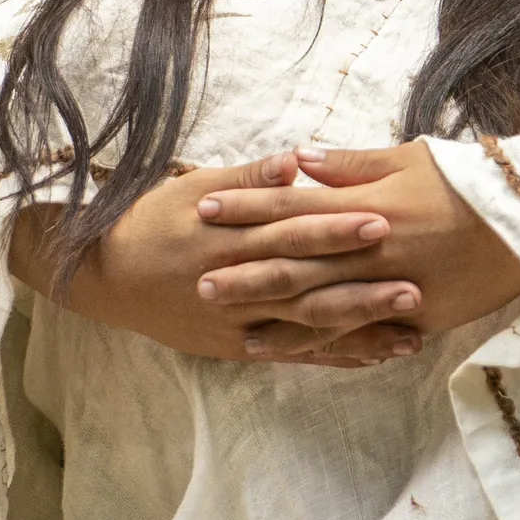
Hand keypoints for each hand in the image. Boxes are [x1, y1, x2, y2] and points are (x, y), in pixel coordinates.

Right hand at [12, 156, 409, 363]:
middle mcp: (237, 284)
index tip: (381, 221)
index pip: (291, 231)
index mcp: (230, 237)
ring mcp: (238, 322)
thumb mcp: (195, 188)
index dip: (335, 228)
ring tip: (410, 335)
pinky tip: (373, 358)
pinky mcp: (236, 347)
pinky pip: (292, 355)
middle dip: (361, 289)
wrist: (105, 274)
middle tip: (414, 286)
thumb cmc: (154, 220)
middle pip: (306, 286)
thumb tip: (296, 161)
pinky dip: (334, 357)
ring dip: (359, 333)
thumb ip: (250, 178)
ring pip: (306, 330)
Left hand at [211, 144, 519, 358]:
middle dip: (244, 271)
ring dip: (273, 315)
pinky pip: (359, 334)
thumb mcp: (410, 158)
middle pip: (295, 262)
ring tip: (232, 322)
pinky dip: (321, 344)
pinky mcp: (414, 317)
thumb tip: (300, 159)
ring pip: (320, 307)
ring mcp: (392, 288)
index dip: (247, 207)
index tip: (204, 208)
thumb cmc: (470, 182)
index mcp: (367, 204)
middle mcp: (372, 250)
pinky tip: (290, 350)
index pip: (292, 205)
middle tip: (197, 280)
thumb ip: (352, 163)